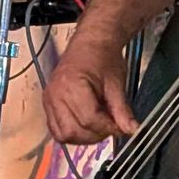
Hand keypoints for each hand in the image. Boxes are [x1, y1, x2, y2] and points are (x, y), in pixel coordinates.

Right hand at [43, 29, 137, 144]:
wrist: (91, 42)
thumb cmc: (103, 57)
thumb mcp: (116, 83)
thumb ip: (122, 110)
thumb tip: (131, 130)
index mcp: (72, 85)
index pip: (89, 119)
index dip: (107, 128)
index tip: (120, 127)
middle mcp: (55, 94)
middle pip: (73, 131)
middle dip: (95, 135)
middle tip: (110, 127)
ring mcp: (48, 100)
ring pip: (62, 134)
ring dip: (83, 137)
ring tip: (98, 126)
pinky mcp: (47, 103)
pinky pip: (56, 129)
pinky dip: (71, 132)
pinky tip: (86, 125)